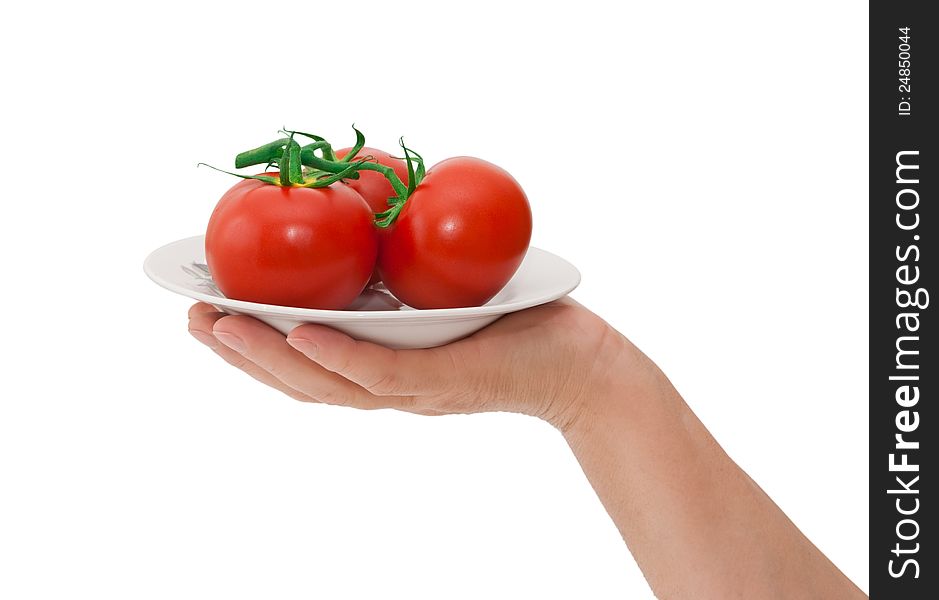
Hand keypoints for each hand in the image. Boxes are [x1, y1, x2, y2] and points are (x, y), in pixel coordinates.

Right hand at [186, 298, 630, 429]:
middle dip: (239, 352)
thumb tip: (365, 222)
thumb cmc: (517, 324)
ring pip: (326, 382)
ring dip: (267, 356)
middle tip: (190, 317)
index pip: (303, 364)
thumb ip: (403, 278)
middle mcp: (389, 388)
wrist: (583, 365)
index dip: (250, 345)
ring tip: (219, 326)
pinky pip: (380, 373)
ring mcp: (414, 390)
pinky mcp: (446, 383)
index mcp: (383, 368)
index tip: (205, 310)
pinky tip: (299, 334)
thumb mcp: (445, 296)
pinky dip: (336, 356)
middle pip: (298, 380)